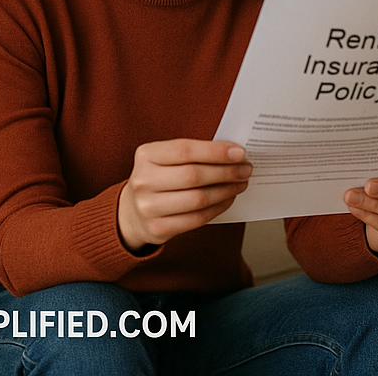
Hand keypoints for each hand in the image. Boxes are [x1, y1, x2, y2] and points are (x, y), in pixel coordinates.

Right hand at [117, 139, 250, 252]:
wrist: (131, 211)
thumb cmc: (159, 177)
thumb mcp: (165, 158)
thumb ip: (193, 153)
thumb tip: (233, 153)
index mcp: (146, 155)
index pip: (185, 150)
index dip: (216, 151)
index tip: (240, 153)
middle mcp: (143, 180)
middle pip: (194, 176)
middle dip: (226, 172)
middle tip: (245, 169)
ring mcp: (148, 207)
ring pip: (198, 199)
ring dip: (226, 190)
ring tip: (240, 183)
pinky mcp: (158, 229)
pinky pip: (197, 219)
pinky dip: (218, 208)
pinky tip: (228, 199)